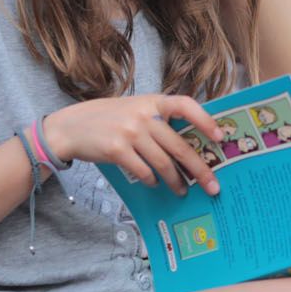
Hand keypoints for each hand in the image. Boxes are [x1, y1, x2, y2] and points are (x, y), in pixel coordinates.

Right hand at [41, 95, 221, 195]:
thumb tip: (189, 147)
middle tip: (212, 186)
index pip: (186, 105)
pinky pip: (143, 171)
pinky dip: (152, 180)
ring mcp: (129, 132)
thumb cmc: (108, 118)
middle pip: (179, 146)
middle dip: (200, 169)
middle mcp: (143, 115)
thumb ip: (159, 119)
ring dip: (176, 181)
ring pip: (163, 163)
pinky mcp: (117, 150)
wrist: (70, 127)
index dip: (205, 120)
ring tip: (182, 190)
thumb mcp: (135, 108)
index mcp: (152, 101)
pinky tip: (154, 183)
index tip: (220, 137)